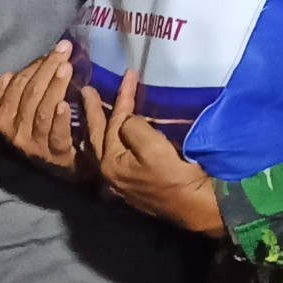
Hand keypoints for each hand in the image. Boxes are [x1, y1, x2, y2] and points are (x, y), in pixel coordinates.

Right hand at [0, 41, 90, 180]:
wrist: (68, 163)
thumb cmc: (45, 127)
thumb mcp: (24, 108)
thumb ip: (12, 91)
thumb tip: (5, 77)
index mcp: (4, 119)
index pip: (15, 87)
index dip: (34, 66)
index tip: (56, 50)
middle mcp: (15, 133)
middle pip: (29, 96)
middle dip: (47, 70)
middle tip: (65, 52)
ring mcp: (36, 145)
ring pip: (42, 112)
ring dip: (55, 87)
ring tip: (67, 68)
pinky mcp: (57, 155)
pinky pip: (57, 134)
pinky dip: (60, 119)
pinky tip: (65, 104)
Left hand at [82, 76, 226, 235]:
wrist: (195, 207)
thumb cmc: (175, 176)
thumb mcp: (153, 147)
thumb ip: (133, 127)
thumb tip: (127, 120)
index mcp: (110, 163)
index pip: (113, 123)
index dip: (122, 97)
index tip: (128, 75)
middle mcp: (109, 173)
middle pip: (97, 136)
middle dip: (94, 111)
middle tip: (87, 90)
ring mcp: (119, 181)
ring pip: (103, 147)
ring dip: (100, 126)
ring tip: (93, 109)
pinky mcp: (132, 184)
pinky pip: (114, 155)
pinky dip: (111, 140)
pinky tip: (112, 135)